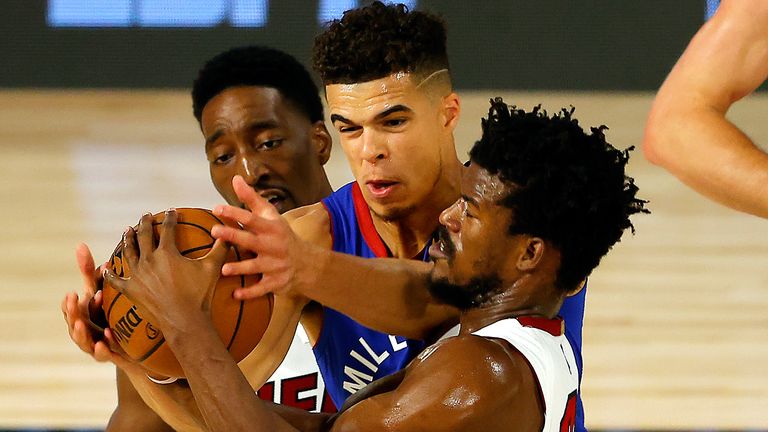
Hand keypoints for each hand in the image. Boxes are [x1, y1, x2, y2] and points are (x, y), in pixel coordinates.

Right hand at [62, 243, 135, 368]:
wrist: (130, 345)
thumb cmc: (108, 313)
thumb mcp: (99, 291)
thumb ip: (89, 272)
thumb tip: (81, 245)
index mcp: (81, 315)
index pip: (69, 309)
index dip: (69, 303)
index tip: (73, 292)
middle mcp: (84, 331)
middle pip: (73, 324)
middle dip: (72, 313)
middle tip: (74, 302)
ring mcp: (94, 344)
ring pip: (83, 341)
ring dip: (81, 333)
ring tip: (82, 324)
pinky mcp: (109, 356)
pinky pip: (104, 355)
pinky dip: (103, 348)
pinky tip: (107, 340)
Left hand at [103, 210, 229, 330]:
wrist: (184, 321)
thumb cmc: (199, 295)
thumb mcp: (213, 268)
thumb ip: (220, 248)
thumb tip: (227, 233)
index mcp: (167, 252)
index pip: (168, 228)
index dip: (170, 217)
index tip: (171, 211)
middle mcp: (148, 260)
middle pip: (144, 236)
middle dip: (145, 223)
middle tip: (146, 216)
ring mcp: (137, 275)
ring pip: (128, 252)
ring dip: (127, 239)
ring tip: (127, 231)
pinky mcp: (130, 290)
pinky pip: (116, 280)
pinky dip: (110, 273)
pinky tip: (106, 267)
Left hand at [210, 175, 309, 299]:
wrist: (306, 263)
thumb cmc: (281, 235)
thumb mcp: (270, 216)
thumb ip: (251, 199)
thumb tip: (235, 179)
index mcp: (271, 228)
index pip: (251, 218)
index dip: (235, 212)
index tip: (217, 208)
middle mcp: (273, 246)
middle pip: (251, 240)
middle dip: (234, 235)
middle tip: (215, 231)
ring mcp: (275, 265)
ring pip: (256, 266)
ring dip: (241, 267)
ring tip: (225, 269)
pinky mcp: (276, 282)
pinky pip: (262, 288)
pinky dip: (250, 293)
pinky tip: (235, 295)